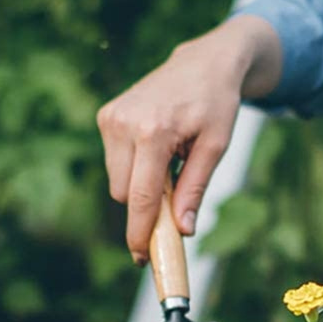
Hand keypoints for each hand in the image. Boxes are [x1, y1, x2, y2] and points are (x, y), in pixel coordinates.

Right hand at [97, 15, 280, 263]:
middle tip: (177, 200)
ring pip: (118, 181)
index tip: (142, 258)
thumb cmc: (216, 105)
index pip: (140, 197)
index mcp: (152, 133)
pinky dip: (136, 168)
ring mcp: (111, 118)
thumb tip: (184, 230)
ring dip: (142, 186)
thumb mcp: (215, 148)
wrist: (203, 64)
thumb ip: (195, 189)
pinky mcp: (106, 116)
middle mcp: (123, 124)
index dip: (140, 232)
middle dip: (147, 207)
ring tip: (173, 162)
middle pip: (125, 194)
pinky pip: (116, 163)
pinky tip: (160, 149)